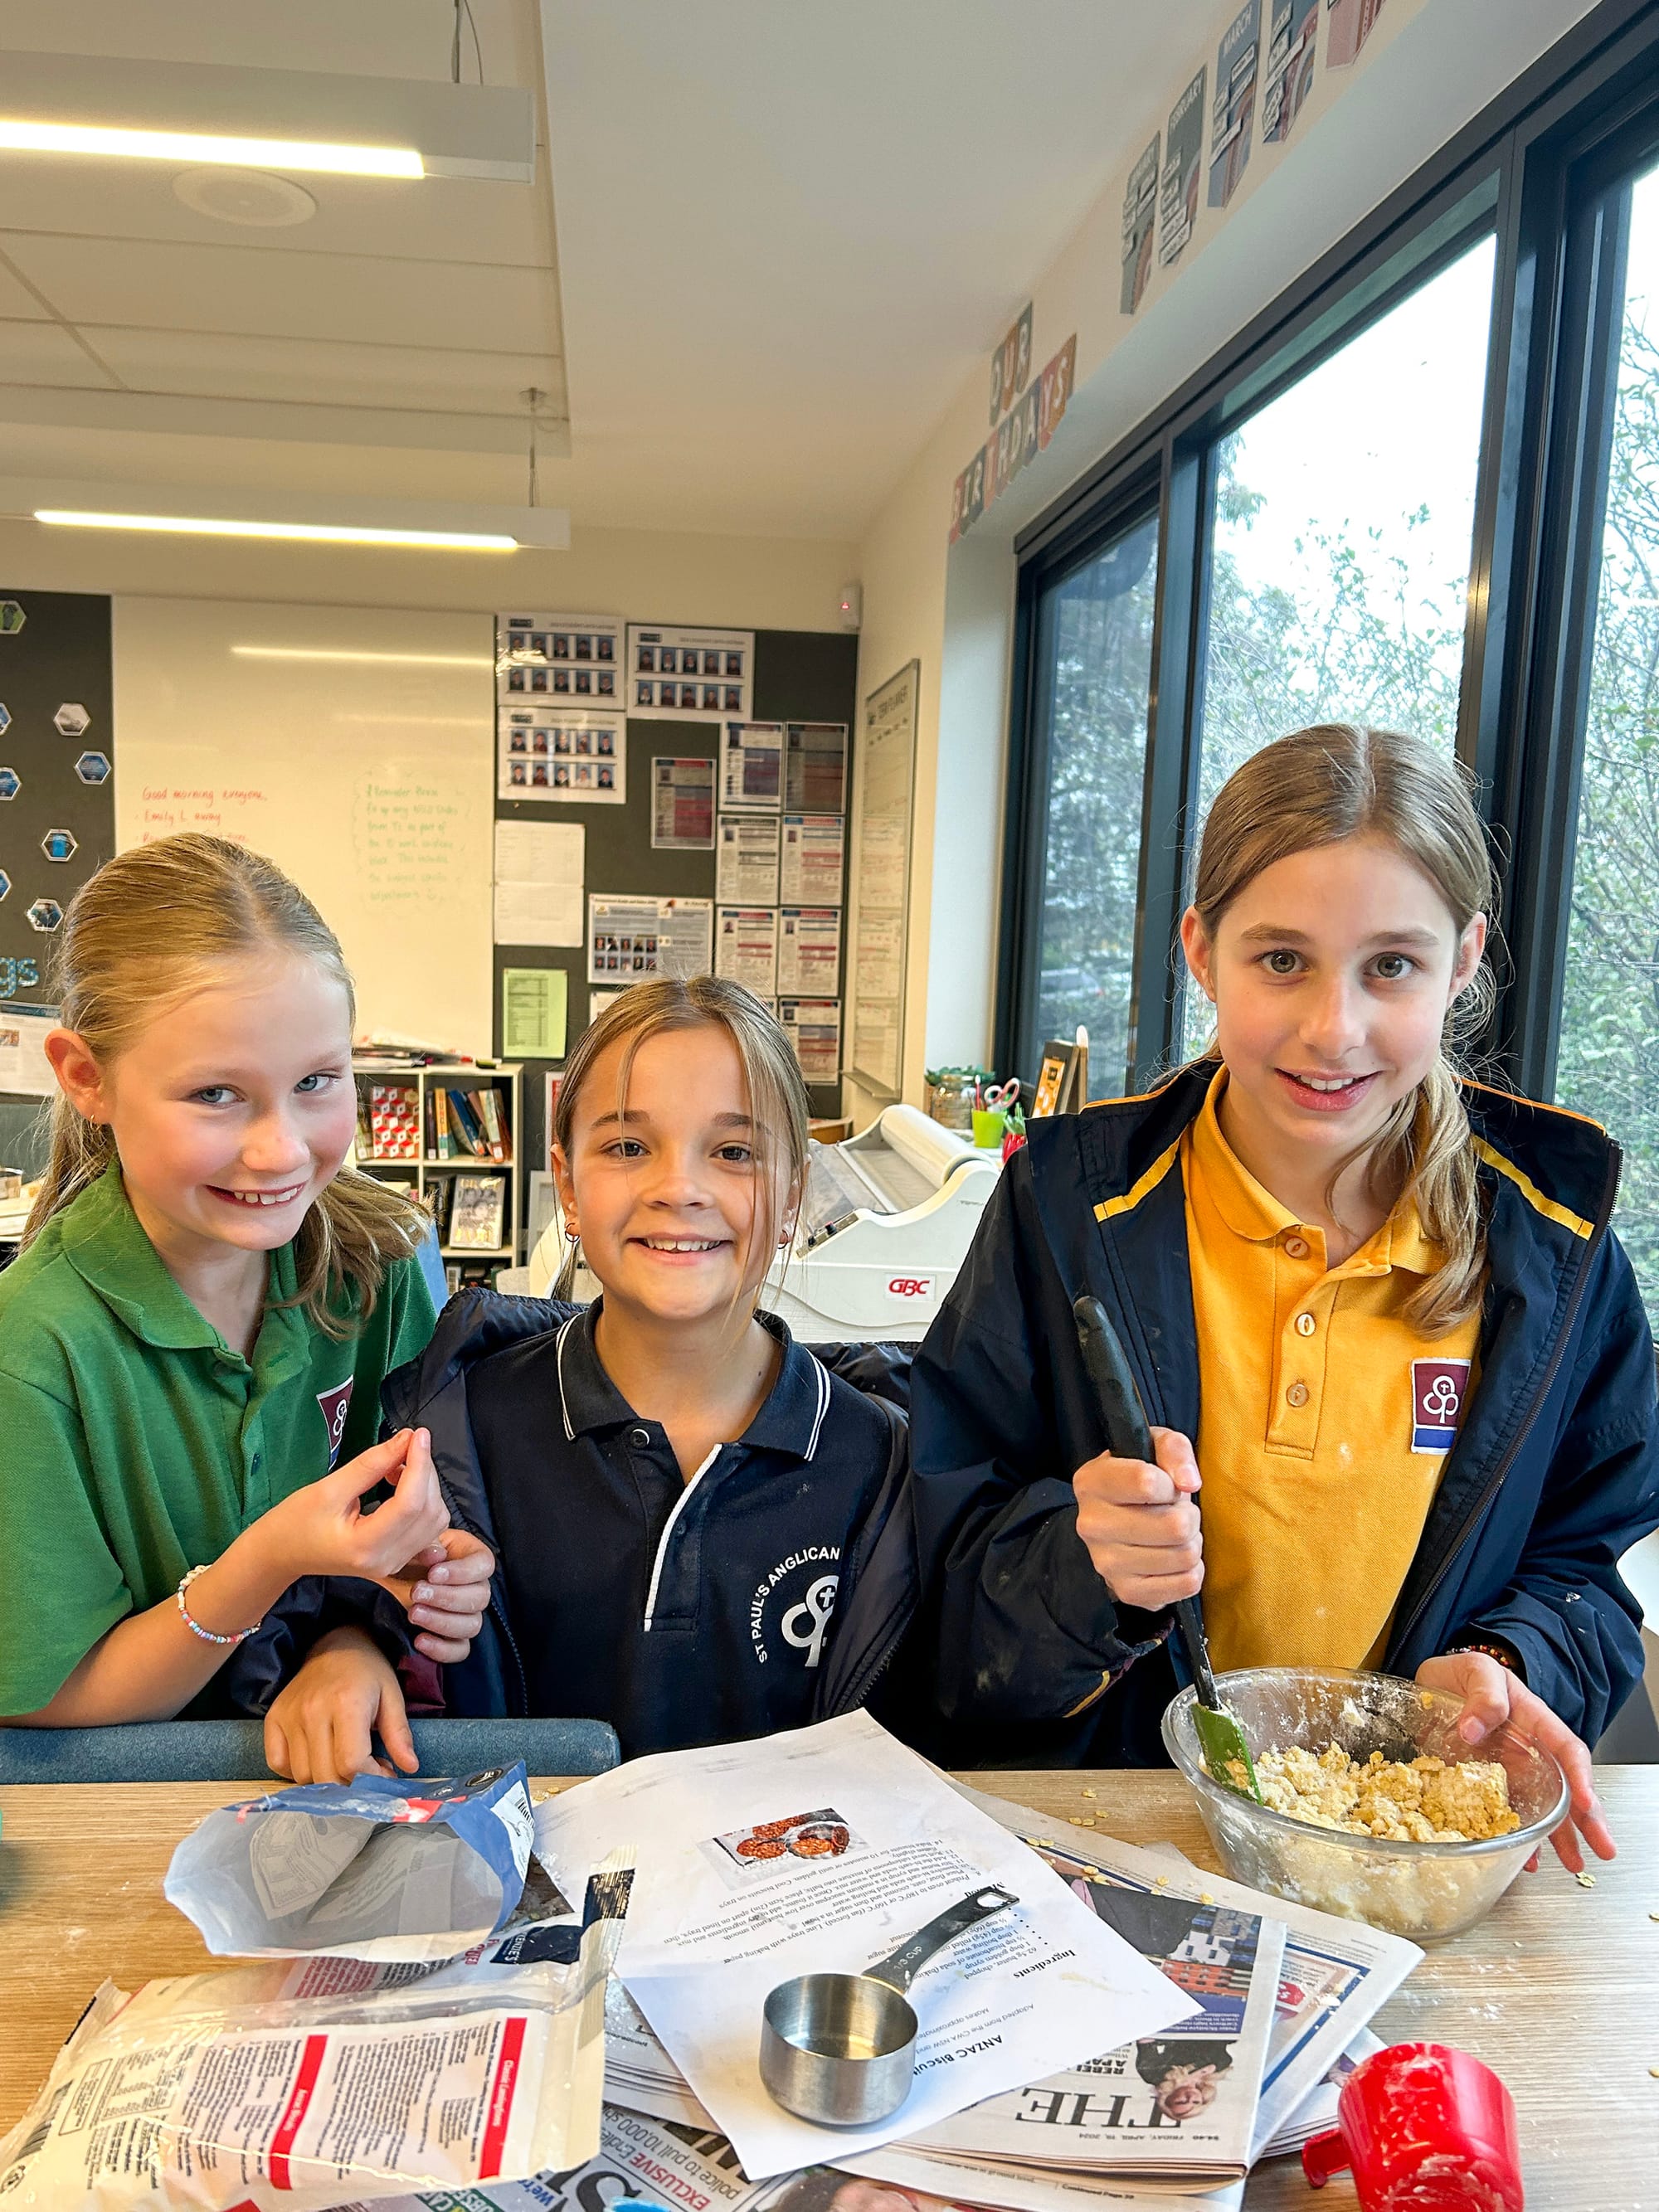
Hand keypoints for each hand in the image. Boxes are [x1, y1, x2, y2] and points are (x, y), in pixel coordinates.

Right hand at [256, 1429, 448, 1588]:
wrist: (281, 1554)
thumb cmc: (295, 1522)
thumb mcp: (328, 1488)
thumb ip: (370, 1465)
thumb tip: (407, 1439)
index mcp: (364, 1546)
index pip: (410, 1504)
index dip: (420, 1464)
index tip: (418, 1434)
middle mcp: (386, 1561)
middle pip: (428, 1511)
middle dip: (424, 1471)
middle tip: (405, 1444)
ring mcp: (393, 1564)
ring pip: (434, 1520)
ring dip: (426, 1485)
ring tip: (397, 1465)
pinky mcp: (397, 1558)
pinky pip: (426, 1527)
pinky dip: (424, 1500)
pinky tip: (401, 1484)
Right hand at [264, 1627, 416, 1783]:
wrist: (335, 1643)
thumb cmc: (368, 1671)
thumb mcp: (392, 1696)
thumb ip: (399, 1734)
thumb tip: (410, 1767)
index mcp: (346, 1704)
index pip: (351, 1762)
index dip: (370, 1778)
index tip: (383, 1774)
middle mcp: (312, 1711)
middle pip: (326, 1775)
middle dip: (350, 1784)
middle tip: (365, 1772)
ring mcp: (289, 1716)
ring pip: (302, 1775)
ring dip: (325, 1780)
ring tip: (343, 1762)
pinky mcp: (273, 1718)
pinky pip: (277, 1764)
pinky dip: (296, 1771)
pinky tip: (317, 1758)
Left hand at [380, 1528, 495, 1664]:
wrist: (391, 1579)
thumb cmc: (408, 1556)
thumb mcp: (414, 1543)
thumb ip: (426, 1544)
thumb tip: (437, 1555)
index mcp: (471, 1557)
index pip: (484, 1565)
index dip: (462, 1572)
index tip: (433, 1574)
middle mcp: (476, 1588)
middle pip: (480, 1597)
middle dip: (447, 1597)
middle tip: (416, 1593)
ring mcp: (467, 1615)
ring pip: (472, 1625)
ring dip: (442, 1621)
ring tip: (413, 1613)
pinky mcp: (454, 1639)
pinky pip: (460, 1650)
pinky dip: (442, 1649)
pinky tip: (419, 1640)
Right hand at [1072, 1428, 1202, 1611]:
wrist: (1119, 1522)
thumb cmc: (1142, 1480)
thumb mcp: (1154, 1448)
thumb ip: (1174, 1450)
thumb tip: (1188, 1483)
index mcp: (1091, 1482)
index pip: (1146, 1482)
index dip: (1171, 1484)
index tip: (1167, 1485)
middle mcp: (1091, 1525)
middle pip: (1174, 1526)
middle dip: (1188, 1516)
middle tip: (1177, 1512)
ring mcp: (1106, 1563)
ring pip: (1184, 1556)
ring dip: (1192, 1543)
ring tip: (1175, 1535)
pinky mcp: (1127, 1592)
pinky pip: (1187, 1584)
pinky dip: (1192, 1570)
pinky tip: (1175, 1558)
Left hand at [1415, 1651, 1614, 1872]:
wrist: (1435, 1684)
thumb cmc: (1463, 1674)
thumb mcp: (1476, 1671)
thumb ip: (1484, 1695)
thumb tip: (1473, 1729)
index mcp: (1534, 1722)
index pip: (1567, 1749)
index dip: (1580, 1777)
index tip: (1586, 1803)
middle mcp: (1529, 1752)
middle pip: (1566, 1788)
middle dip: (1587, 1819)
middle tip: (1603, 1848)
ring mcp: (1511, 1773)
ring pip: (1544, 1809)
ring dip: (1560, 1838)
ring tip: (1574, 1865)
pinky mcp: (1487, 1788)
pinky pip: (1508, 1817)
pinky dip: (1519, 1839)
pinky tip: (1525, 1860)